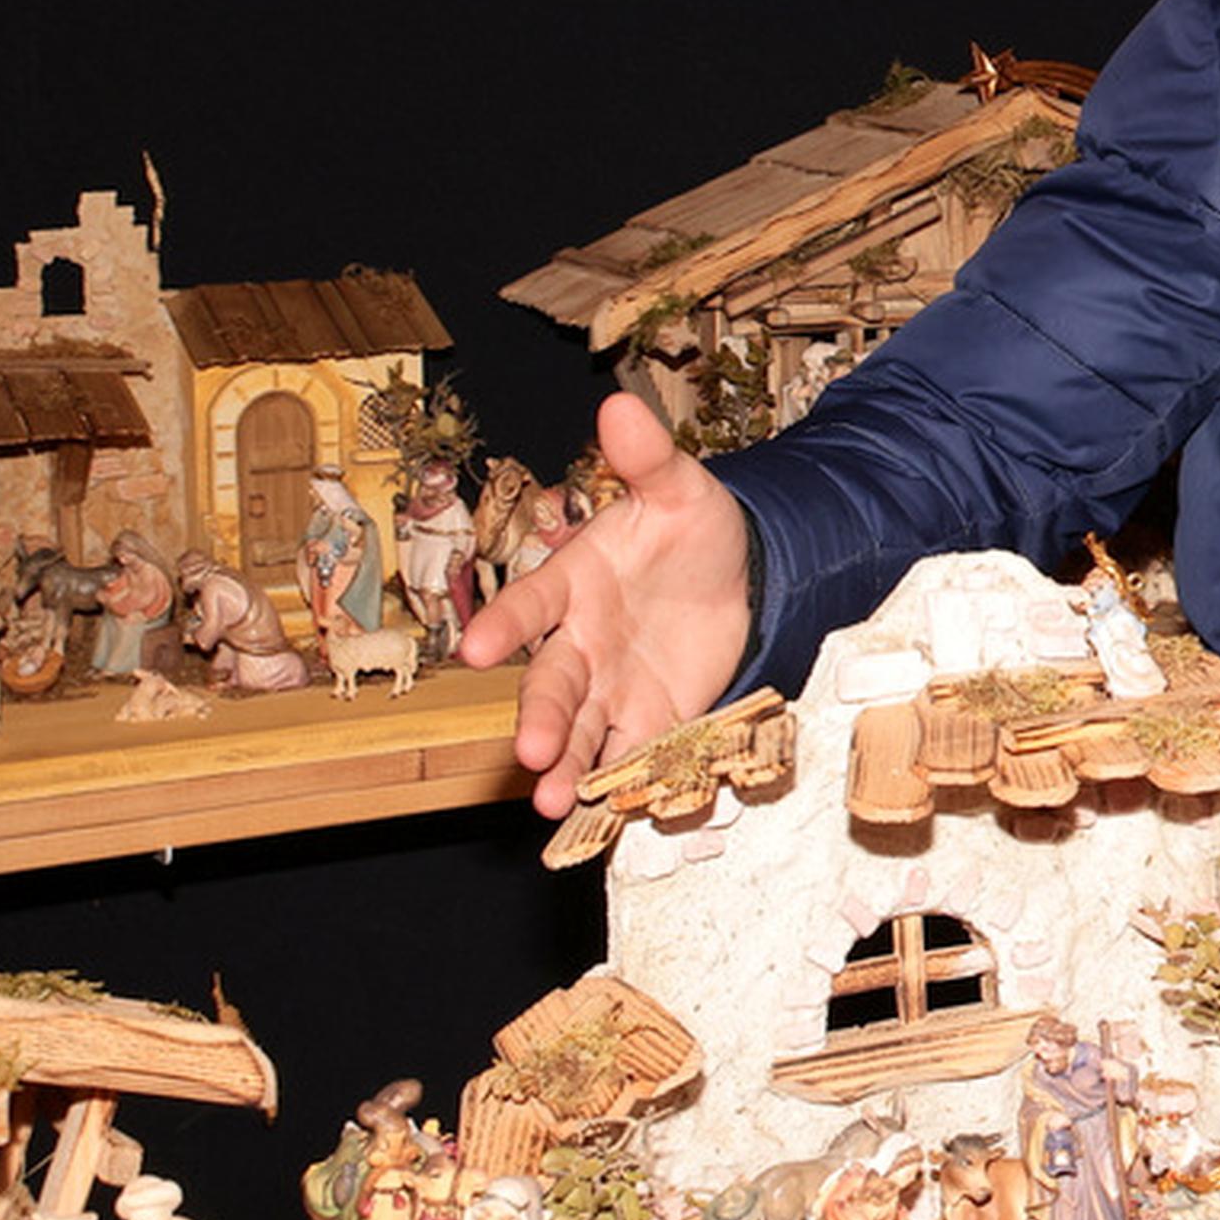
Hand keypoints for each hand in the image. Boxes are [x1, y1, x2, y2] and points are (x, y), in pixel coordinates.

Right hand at [460, 391, 753, 817]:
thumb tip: (620, 404)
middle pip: (553, 684)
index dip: (504, 624)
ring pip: (582, 732)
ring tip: (555, 802)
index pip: (531, 603)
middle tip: (528, 751)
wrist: (740, 574)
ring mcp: (614, 688)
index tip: (479, 647)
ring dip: (568, 766)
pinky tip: (615, 814)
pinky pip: (633, 755)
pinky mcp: (653, 719)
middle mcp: (582, 643)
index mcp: (574, 583)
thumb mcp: (680, 489)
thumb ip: (649, 458)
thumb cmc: (690, 530)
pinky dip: (625, 782)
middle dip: (539, 718)